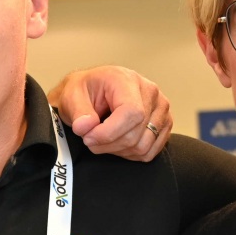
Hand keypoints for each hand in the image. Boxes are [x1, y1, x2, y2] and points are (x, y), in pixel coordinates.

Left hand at [50, 66, 170, 161]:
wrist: (93, 91)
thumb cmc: (85, 91)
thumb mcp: (72, 95)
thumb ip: (78, 111)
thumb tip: (86, 127)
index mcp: (128, 80)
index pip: (131, 113)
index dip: (109, 133)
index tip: (88, 137)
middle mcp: (150, 92)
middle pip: (136, 134)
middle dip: (108, 144)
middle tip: (90, 139)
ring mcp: (161, 109)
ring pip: (143, 146)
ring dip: (118, 150)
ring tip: (102, 140)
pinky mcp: (164, 124)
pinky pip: (150, 152)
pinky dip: (130, 154)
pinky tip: (117, 143)